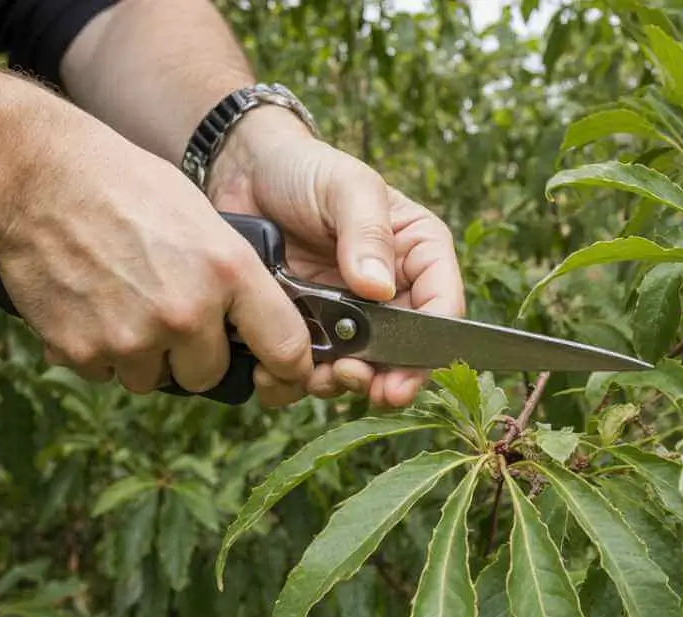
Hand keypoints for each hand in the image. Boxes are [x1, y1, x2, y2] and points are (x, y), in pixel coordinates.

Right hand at [0, 115, 315, 406]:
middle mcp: (186, 313)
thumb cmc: (126, 188)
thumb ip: (233, 278)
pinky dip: (98, 351)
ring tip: (122, 300)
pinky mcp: (83, 351)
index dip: (287, 369)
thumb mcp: (204, 220)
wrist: (37, 177)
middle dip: (192, 355)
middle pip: (208, 374)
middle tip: (166, 313)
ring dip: (142, 355)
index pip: (287, 349)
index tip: (279, 373)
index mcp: (229, 271)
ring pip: (153, 379)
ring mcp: (133, 337)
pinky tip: (90, 304)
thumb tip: (251, 326)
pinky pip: (105, 374)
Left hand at [205, 106, 464, 407]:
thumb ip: (366, 233)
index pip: (441, 307)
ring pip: (360, 369)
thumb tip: (380, 289)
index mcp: (417, 253)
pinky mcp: (308, 329)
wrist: (240, 172)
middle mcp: (392, 291)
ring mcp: (349, 315)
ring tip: (316, 376)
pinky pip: (312, 368)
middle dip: (384, 378)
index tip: (401, 378)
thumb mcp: (345, 187)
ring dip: (340, 383)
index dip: (428, 350)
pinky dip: (298, 379)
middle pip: (405, 353)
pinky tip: (278, 371)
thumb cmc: (304, 168)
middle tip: (353, 380)